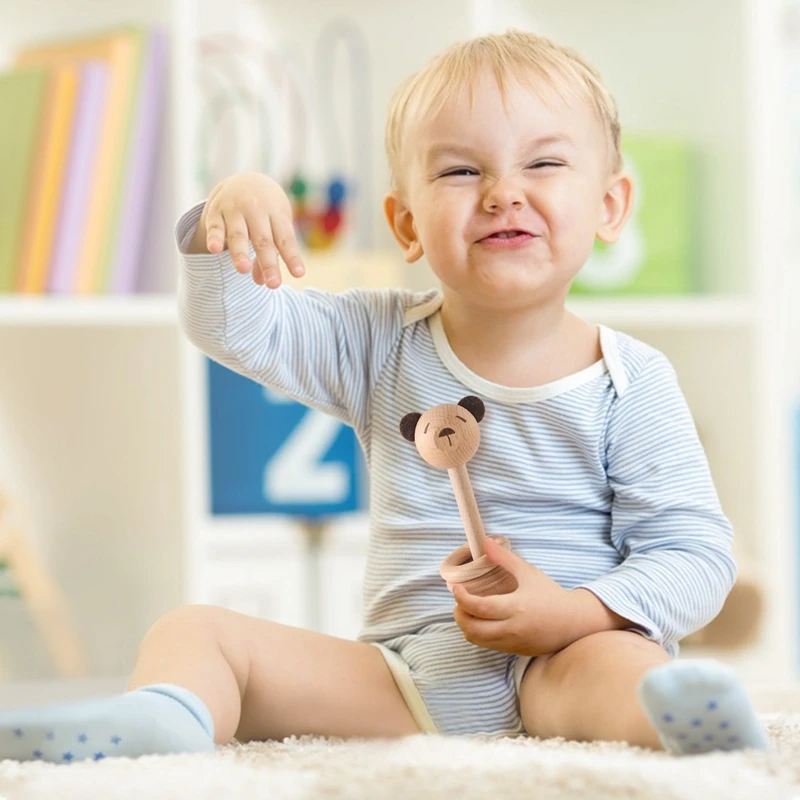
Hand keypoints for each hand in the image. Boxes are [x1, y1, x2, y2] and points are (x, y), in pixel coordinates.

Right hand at [192, 172, 304, 288]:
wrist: (246, 180)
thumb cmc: (267, 214)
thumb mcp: (274, 228)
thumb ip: (270, 255)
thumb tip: (262, 282)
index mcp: (276, 215)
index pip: (285, 239)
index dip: (292, 257)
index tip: (299, 274)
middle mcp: (257, 210)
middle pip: (263, 240)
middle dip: (268, 262)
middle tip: (273, 284)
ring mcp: (235, 210)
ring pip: (238, 234)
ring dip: (240, 252)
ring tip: (242, 270)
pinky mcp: (216, 212)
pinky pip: (215, 226)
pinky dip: (214, 237)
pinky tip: (214, 250)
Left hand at [452, 537, 625, 656]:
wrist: (574, 622)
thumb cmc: (551, 595)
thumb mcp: (528, 573)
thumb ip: (505, 558)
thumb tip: (485, 542)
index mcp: (515, 608)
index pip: (479, 607)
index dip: (462, 598)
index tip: (456, 588)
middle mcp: (512, 629)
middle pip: (472, 628)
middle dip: (459, 614)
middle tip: (459, 599)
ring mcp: (513, 643)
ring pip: (477, 640)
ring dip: (466, 625)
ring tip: (467, 609)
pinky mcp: (515, 651)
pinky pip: (488, 645)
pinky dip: (478, 634)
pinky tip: (481, 620)